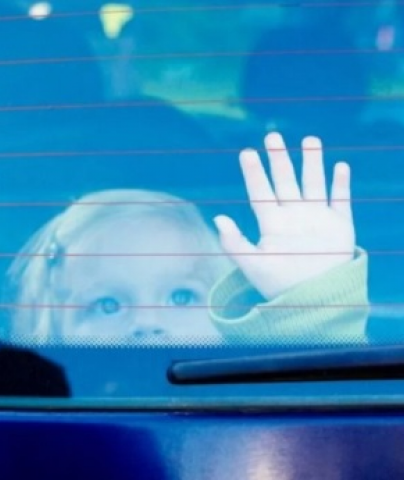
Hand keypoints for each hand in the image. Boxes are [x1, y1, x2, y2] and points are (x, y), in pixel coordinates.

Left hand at [214, 132, 354, 299]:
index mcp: (271, 223)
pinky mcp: (339, 225)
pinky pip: (341, 199)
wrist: (314, 300)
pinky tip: (340, 166)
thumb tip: (218, 218)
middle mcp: (293, 216)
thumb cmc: (279, 285)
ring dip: (312, 162)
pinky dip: (341, 183)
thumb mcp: (252, 264)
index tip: (246, 152)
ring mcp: (316, 218)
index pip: (260, 191)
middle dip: (280, 158)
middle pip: (285, 180)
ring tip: (310, 139)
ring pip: (313, 183)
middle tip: (272, 135)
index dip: (254, 172)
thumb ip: (234, 242)